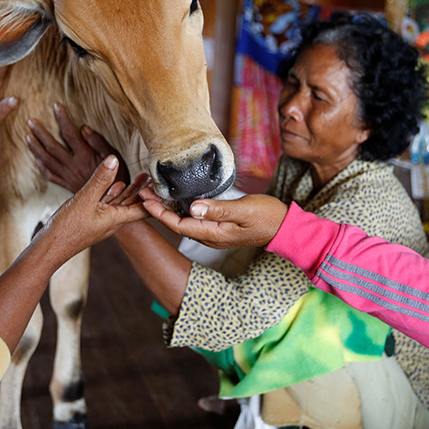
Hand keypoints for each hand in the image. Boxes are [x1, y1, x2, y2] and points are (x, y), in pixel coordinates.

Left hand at [26, 103, 128, 191]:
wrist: (110, 204)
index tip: (56, 106)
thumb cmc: (117, 179)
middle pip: (52, 146)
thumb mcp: (114, 157)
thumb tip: (84, 128)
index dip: (62, 119)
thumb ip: (98, 142)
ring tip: (27, 136)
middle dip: (40, 132)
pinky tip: (36, 158)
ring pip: (46, 159)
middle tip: (30, 121)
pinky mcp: (65, 184)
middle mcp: (72, 165)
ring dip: (35, 147)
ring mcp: (66, 175)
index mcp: (84, 156)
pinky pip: (49, 174)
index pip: (70, 133)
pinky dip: (41, 166)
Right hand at [38, 157, 149, 260]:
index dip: (154, 198)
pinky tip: (116, 185)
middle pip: (133, 204)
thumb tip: (114, 159)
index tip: (161, 184)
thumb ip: (100, 179)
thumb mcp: (85, 200)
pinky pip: (107, 205)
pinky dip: (113, 194)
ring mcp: (102, 221)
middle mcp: (112, 221)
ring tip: (141, 176)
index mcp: (116, 219)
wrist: (49, 247)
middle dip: (143, 190)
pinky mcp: (92, 220)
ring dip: (130, 190)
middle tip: (152, 175)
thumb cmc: (67, 229)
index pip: (144, 209)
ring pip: (120, 203)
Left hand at [139, 188, 287, 248]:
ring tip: (154, 193)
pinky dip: (180, 210)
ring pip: (184, 223)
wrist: (285, 227)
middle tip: (143, 191)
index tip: (145, 198)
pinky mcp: (219, 228)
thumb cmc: (267, 216)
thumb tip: (192, 208)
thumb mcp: (244, 209)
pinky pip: (193, 221)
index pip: (178, 225)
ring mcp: (214, 235)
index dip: (159, 212)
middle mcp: (210, 237)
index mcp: (214, 233)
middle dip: (158, 209)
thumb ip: (218, 209)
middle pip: (177, 224)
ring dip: (167, 209)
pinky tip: (176, 200)